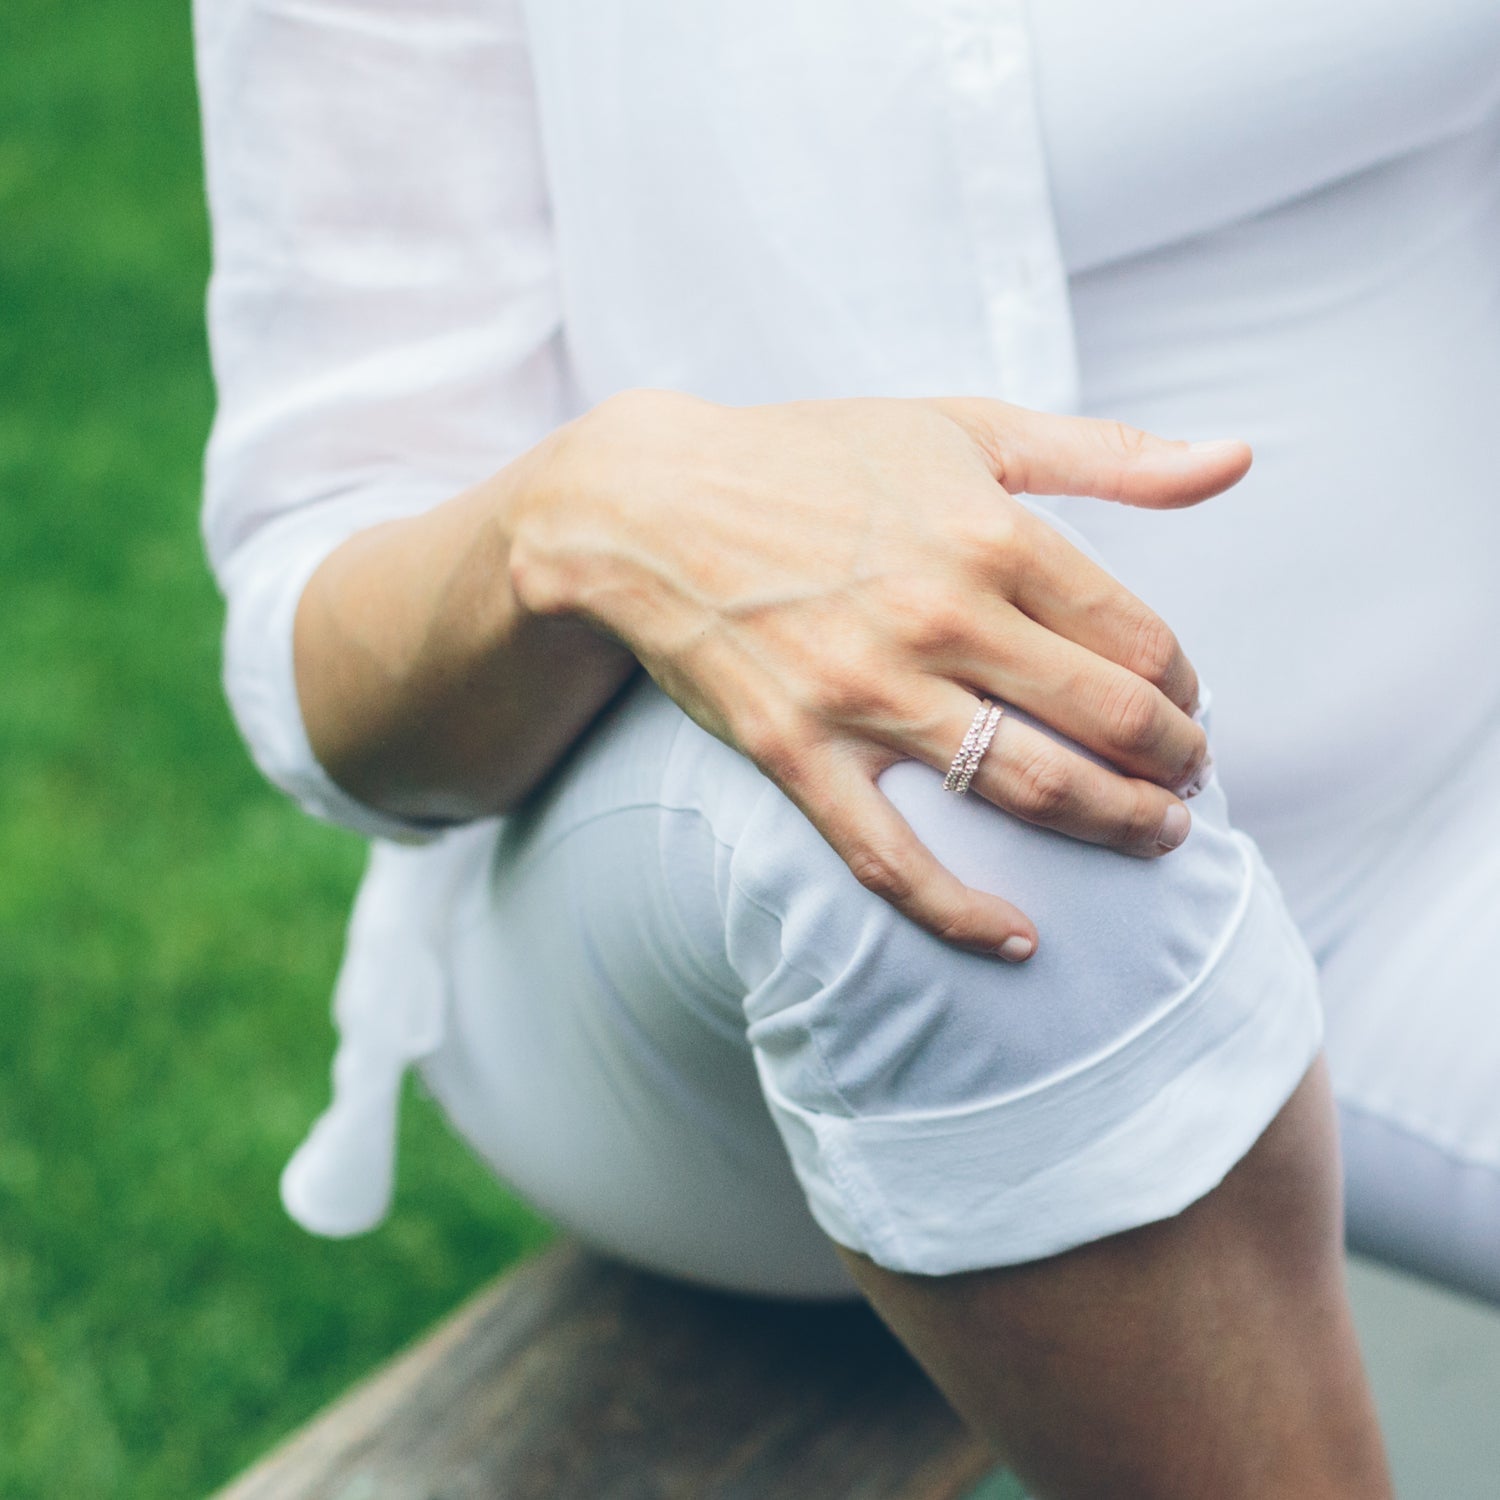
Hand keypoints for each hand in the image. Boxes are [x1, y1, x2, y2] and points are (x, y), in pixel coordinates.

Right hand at [510, 390, 1248, 958]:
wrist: (649, 508)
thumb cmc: (814, 459)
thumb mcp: (964, 425)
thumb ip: (1107, 453)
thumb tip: (1238, 459)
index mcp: (991, 532)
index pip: (1141, 639)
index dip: (1184, 686)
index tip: (1180, 703)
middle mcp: (939, 615)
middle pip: (1109, 720)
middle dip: (1175, 764)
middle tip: (1188, 782)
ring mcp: (864, 693)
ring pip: (1031, 789)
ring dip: (1116, 826)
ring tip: (1152, 837)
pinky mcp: (796, 753)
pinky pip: (891, 858)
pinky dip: (961, 912)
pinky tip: (1020, 937)